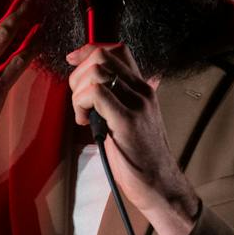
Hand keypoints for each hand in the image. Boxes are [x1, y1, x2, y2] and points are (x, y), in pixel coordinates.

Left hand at [66, 43, 200, 234]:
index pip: (118, 50)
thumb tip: (100, 88)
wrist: (160, 184)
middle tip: (78, 101)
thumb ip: (122, 101)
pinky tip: (84, 122)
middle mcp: (142, 91)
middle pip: (103, 56)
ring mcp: (136, 104)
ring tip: (83, 114)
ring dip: (78, 91)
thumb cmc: (142, 157)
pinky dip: (81, 104)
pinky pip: (96, 94)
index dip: (90, 49)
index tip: (73, 60)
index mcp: (144, 89)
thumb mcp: (134, 121)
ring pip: (97, 72)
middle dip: (79, 73)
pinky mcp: (127, 121)